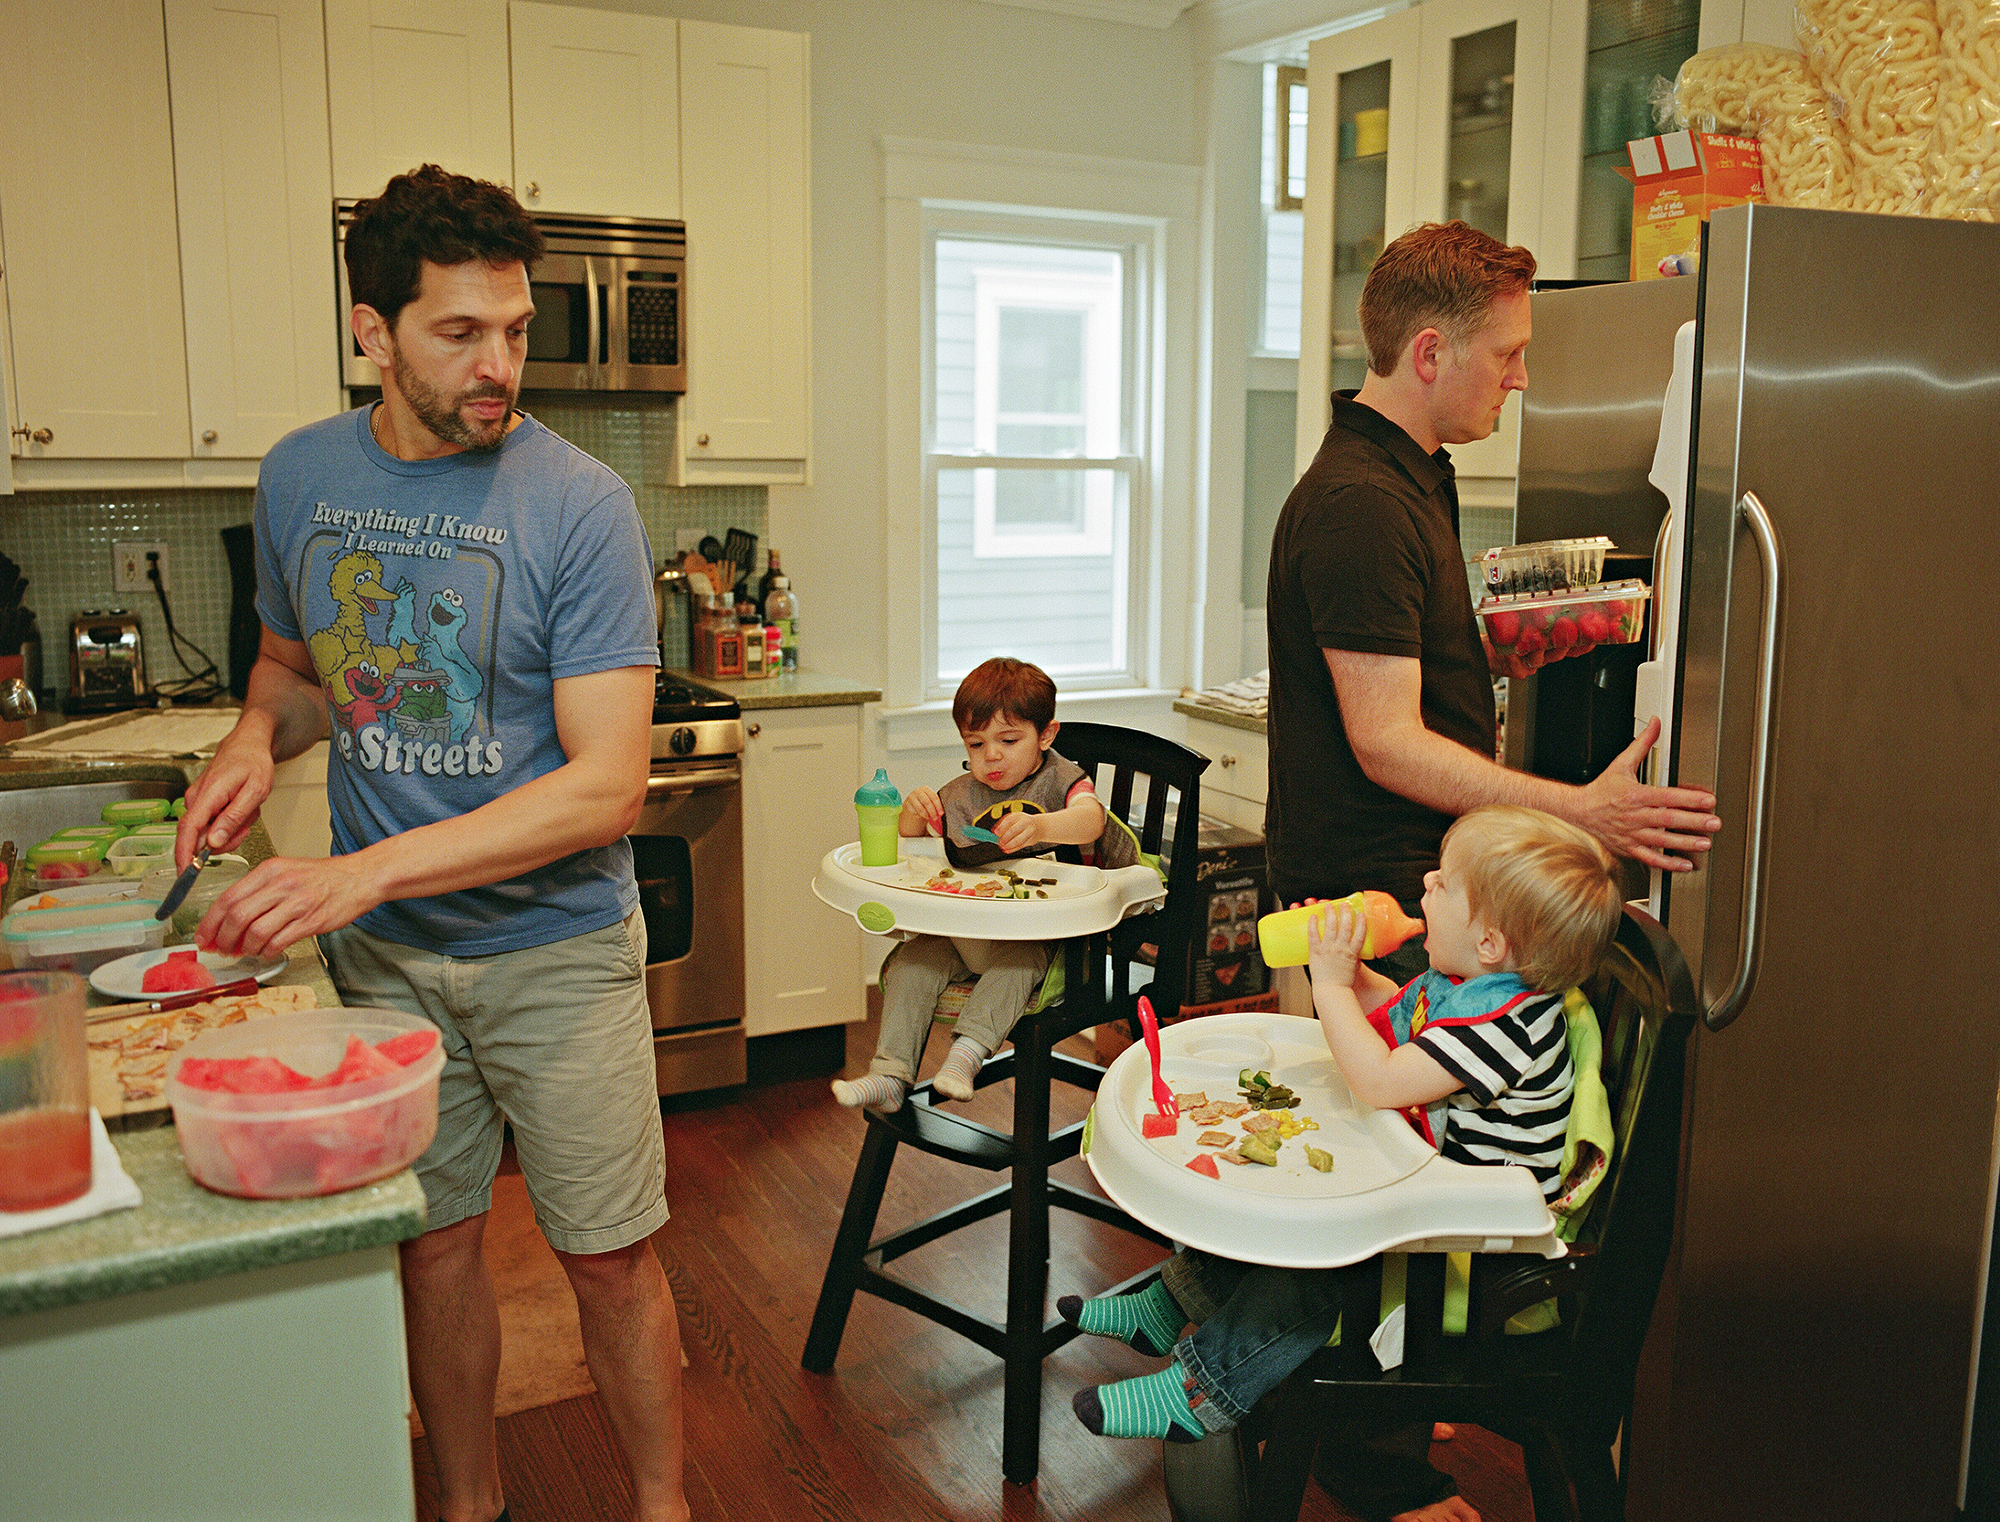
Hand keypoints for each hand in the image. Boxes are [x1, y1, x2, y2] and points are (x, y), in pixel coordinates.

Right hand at [174, 728, 273, 868]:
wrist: (248, 745)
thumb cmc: (253, 762)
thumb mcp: (255, 791)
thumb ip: (233, 818)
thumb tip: (212, 842)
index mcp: (207, 795)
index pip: (188, 830)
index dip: (184, 855)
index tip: (185, 874)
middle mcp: (195, 799)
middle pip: (200, 837)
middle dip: (225, 840)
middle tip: (246, 826)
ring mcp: (197, 801)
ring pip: (209, 833)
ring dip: (231, 829)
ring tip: (246, 811)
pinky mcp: (201, 804)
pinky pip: (212, 824)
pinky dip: (229, 822)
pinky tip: (240, 808)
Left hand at [193, 854, 383, 958]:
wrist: (360, 878)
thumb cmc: (323, 878)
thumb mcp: (286, 872)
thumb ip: (258, 891)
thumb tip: (229, 918)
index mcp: (270, 870)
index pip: (228, 897)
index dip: (209, 922)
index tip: (203, 937)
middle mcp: (281, 884)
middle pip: (237, 916)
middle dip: (223, 939)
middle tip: (220, 949)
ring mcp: (297, 903)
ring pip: (255, 932)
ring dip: (245, 948)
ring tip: (246, 951)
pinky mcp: (311, 920)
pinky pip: (278, 942)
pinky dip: (267, 951)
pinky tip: (267, 951)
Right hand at [900, 787, 942, 835]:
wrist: (913, 802)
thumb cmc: (925, 801)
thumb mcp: (931, 800)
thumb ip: (936, 804)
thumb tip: (941, 813)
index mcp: (926, 789)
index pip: (934, 797)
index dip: (938, 806)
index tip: (941, 813)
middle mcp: (918, 791)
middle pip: (927, 802)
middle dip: (932, 812)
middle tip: (935, 818)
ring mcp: (911, 797)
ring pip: (920, 808)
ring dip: (926, 815)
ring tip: (929, 818)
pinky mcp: (907, 804)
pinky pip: (914, 812)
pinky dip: (919, 815)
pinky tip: (921, 816)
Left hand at [991, 810, 1042, 854]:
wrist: (1039, 826)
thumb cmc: (1022, 822)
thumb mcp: (1013, 819)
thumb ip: (1002, 824)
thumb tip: (993, 831)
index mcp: (1018, 816)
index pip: (1009, 820)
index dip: (1001, 827)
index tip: (995, 832)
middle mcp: (1025, 822)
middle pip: (1014, 830)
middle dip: (1006, 837)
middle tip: (1000, 842)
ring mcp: (1029, 831)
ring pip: (1019, 839)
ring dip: (1010, 845)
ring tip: (1003, 847)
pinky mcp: (1031, 840)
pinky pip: (1021, 845)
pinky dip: (1013, 849)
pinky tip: (1007, 850)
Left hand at [1306, 900, 1367, 988]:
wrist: (1331, 992)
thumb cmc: (1342, 983)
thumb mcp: (1354, 968)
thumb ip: (1353, 956)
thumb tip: (1353, 949)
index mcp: (1352, 953)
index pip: (1360, 934)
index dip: (1361, 922)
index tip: (1361, 913)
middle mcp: (1341, 949)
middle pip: (1345, 927)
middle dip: (1345, 913)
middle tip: (1343, 905)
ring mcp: (1328, 950)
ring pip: (1330, 928)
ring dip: (1330, 914)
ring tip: (1327, 904)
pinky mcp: (1316, 952)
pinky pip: (1314, 935)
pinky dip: (1313, 925)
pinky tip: (1313, 916)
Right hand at [1575, 716, 1720, 872]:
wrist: (1579, 811)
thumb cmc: (1602, 790)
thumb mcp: (1621, 763)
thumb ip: (1642, 744)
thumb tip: (1655, 723)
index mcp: (1635, 795)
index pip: (1666, 796)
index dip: (1688, 798)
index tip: (1708, 800)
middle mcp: (1635, 816)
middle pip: (1667, 819)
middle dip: (1693, 821)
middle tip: (1714, 822)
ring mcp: (1632, 834)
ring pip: (1661, 840)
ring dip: (1684, 842)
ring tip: (1705, 843)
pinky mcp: (1629, 848)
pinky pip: (1650, 858)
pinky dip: (1667, 863)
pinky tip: (1684, 864)